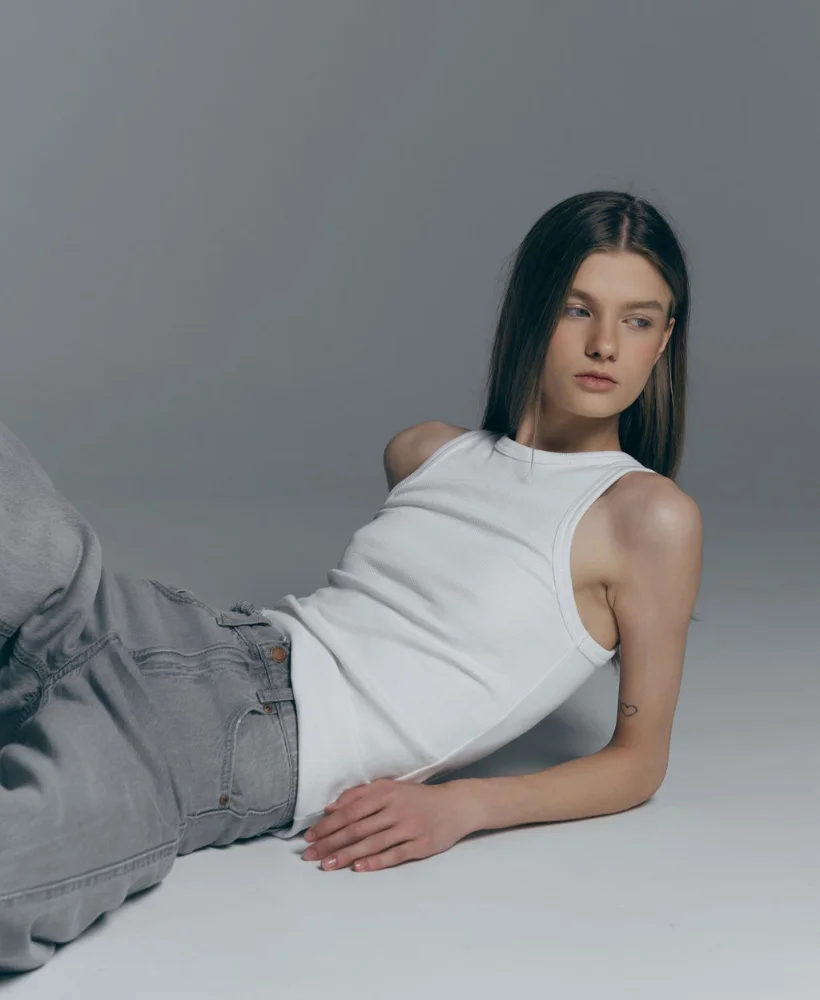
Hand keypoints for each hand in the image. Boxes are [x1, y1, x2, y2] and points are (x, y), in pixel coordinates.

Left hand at [302, 778, 478, 872]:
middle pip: (358, 828)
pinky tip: (358, 868)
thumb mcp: (390, 788)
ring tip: (328, 865)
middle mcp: (396, 808)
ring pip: (372, 842)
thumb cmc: (417, 798)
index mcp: (386, 793)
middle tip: (311, 855)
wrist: (456, 805)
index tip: (310, 837)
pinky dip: (375, 861)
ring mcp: (410, 827)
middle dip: (331, 842)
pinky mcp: (422, 844)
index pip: (350, 810)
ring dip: (347, 855)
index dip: (329, 824)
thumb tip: (330, 808)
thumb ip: (360, 795)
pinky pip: (395, 854)